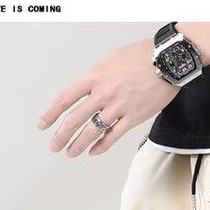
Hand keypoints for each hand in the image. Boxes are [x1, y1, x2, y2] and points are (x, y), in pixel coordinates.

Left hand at [38, 40, 176, 156]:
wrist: (166, 61)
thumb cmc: (141, 56)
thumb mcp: (110, 60)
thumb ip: (97, 77)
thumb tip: (88, 91)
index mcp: (95, 76)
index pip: (66, 98)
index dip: (52, 113)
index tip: (43, 124)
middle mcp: (103, 93)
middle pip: (75, 119)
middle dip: (61, 135)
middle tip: (54, 145)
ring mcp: (118, 107)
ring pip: (92, 131)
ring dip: (78, 144)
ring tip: (70, 153)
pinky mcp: (133, 117)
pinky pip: (113, 136)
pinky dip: (102, 146)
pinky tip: (93, 151)